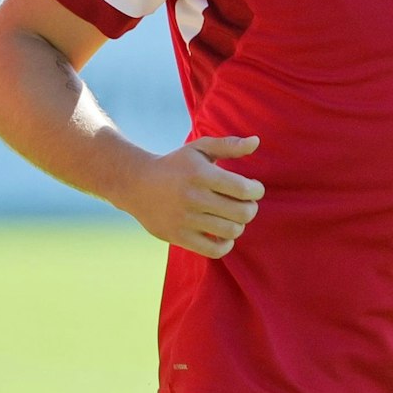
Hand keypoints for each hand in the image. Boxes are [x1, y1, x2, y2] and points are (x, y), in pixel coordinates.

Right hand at [117, 135, 265, 257]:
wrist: (135, 184)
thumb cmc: (175, 165)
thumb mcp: (198, 149)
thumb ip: (228, 145)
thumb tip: (256, 141)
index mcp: (200, 174)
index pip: (244, 189)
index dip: (256, 190)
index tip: (252, 188)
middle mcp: (192, 197)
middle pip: (243, 213)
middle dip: (250, 208)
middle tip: (243, 203)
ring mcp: (184, 219)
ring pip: (232, 231)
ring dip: (238, 224)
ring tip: (230, 216)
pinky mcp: (178, 236)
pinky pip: (215, 250)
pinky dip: (225, 244)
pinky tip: (221, 234)